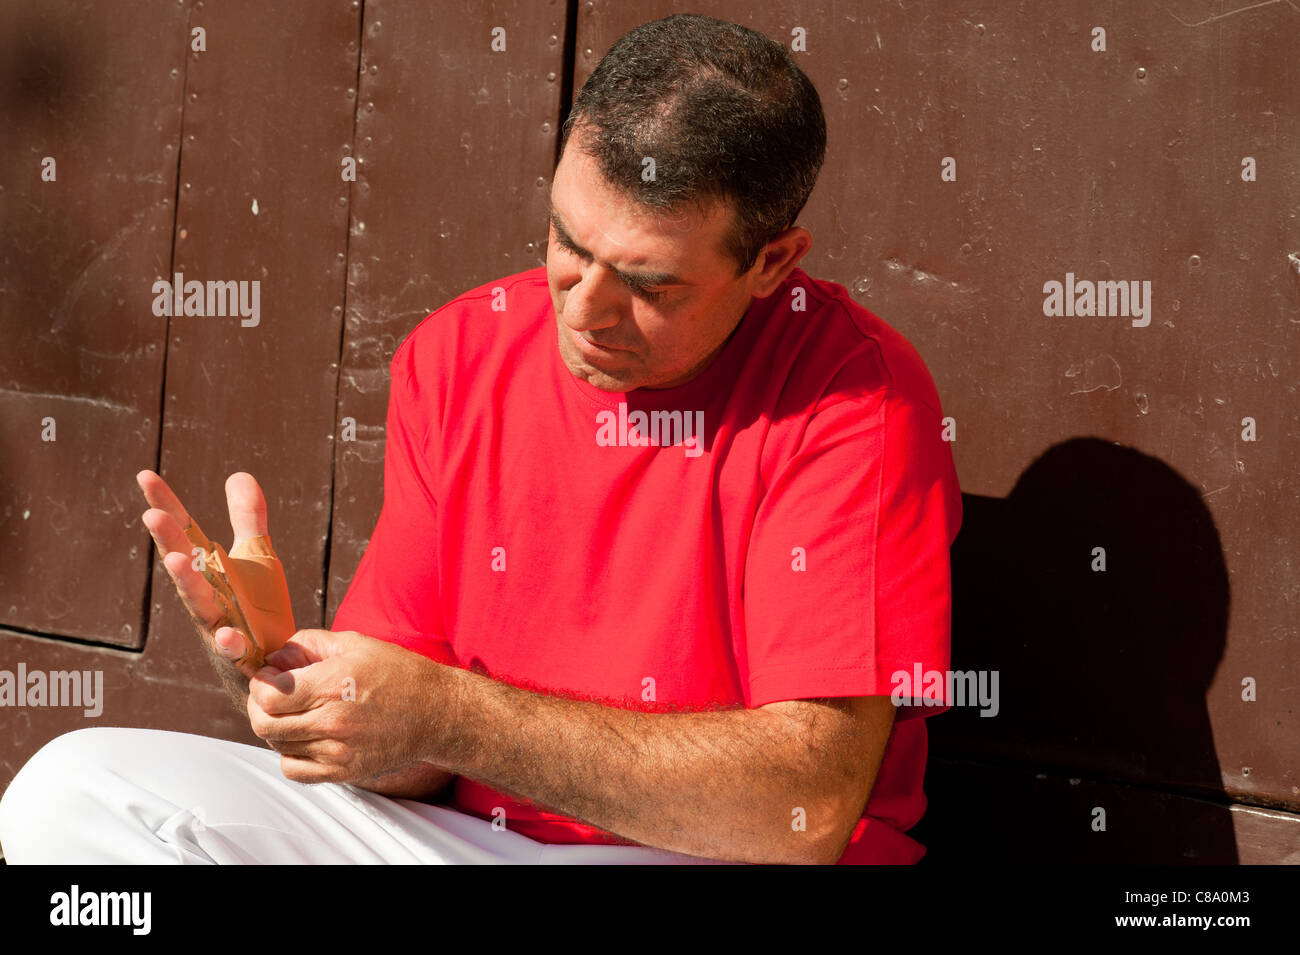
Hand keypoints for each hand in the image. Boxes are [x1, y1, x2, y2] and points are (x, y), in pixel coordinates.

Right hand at [137, 469, 292, 679]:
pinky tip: (226, 634)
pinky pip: (232, 651)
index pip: (183, 533)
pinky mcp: (240, 656)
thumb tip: (238, 474)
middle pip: (183, 566)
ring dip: (186, 584)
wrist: (275, 663)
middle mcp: (206, 596)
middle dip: (167, 541)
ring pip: (199, 606)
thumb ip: (247, 518)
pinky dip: (228, 643)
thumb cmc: (256, 609)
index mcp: (208, 570)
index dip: (166, 505)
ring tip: (175, 560)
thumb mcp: (257, 557)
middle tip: (151, 514)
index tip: (145, 474)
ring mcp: (218, 626)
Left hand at [247, 629, 453, 783]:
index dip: (259, 683)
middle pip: (264, 724)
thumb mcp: (356, 643)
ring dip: (275, 728)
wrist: (438, 712)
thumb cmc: (399, 673)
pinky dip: (289, 754)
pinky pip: (294, 770)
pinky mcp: (344, 771)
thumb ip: (310, 643)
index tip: (269, 676)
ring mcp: (337, 751)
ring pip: (277, 746)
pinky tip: (303, 738)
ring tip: (293, 713)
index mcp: (332, 685)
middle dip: (259, 706)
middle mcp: (331, 721)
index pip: (267, 695)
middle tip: (271, 694)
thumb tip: (276, 655)